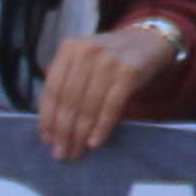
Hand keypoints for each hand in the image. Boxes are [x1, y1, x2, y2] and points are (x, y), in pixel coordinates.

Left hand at [36, 18, 171, 157]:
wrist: (148, 43)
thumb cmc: (111, 59)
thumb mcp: (85, 60)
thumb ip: (68, 82)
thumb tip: (53, 127)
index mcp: (69, 49)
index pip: (53, 88)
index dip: (48, 117)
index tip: (47, 139)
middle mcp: (87, 52)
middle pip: (69, 100)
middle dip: (64, 131)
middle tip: (62, 153)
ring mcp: (109, 61)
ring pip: (88, 105)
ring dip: (80, 134)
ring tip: (76, 152)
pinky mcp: (129, 73)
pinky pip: (111, 107)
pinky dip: (101, 127)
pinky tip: (94, 142)